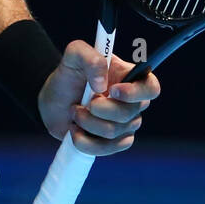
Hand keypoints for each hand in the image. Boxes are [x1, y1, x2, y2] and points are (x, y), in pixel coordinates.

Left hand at [37, 40, 161, 155]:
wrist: (54, 102)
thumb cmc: (69, 75)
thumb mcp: (73, 55)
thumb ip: (89, 57)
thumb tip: (102, 85)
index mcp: (130, 77)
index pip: (151, 88)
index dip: (135, 93)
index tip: (113, 90)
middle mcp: (133, 101)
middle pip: (129, 113)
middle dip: (99, 109)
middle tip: (83, 102)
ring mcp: (126, 124)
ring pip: (114, 131)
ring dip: (87, 122)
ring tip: (75, 112)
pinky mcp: (114, 142)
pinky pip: (106, 148)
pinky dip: (85, 141)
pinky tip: (75, 130)